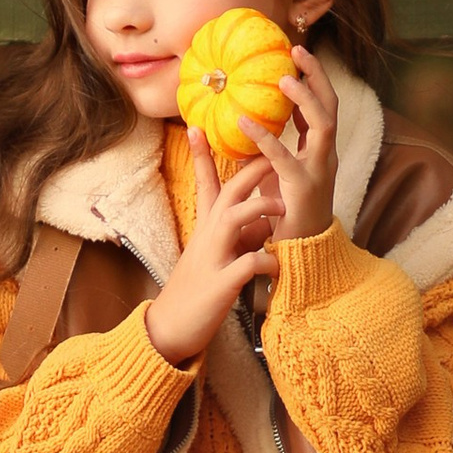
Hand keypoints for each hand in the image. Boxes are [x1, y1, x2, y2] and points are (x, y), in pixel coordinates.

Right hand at [144, 140, 278, 363]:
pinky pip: (247, 267)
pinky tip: (279, 266)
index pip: (209, 182)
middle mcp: (209, 236)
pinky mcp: (220, 285)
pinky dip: (265, 263)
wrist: (171, 327)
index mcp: (208, 226)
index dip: (207, 153)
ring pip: (234, 220)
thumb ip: (238, 229)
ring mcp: (214, 258)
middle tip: (276, 150)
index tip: (211, 125)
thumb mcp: (217, 251)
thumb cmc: (198, 288)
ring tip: (282, 208)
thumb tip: (262, 211)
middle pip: (229, 191)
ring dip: (259, 208)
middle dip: (253, 169)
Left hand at [248, 43, 338, 243]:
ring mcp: (318, 170)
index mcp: (320, 151)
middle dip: (318, 76)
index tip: (297, 56)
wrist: (299, 254)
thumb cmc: (285, 214)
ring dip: (306, 98)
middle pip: (332, 106)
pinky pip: (285, 157)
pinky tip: (243, 122)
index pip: (325, 106)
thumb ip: (271, 149)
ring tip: (284, 78)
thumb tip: (249, 122)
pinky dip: (265, 137)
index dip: (314, 79)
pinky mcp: (302, 188)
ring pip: (324, 124)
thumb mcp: (278, 174)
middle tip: (298, 49)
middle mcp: (326, 156)